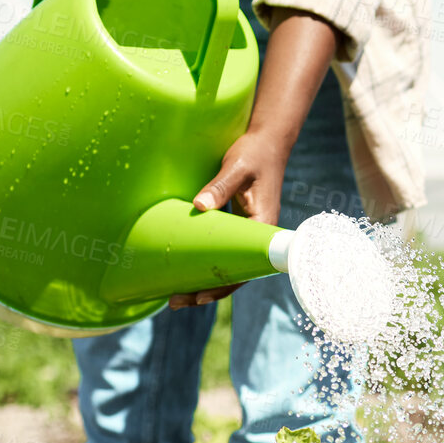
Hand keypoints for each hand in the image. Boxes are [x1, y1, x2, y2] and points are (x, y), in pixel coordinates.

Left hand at [167, 130, 293, 307]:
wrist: (269, 140)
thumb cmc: (255, 153)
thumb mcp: (237, 168)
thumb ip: (219, 187)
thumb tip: (198, 207)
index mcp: (263, 227)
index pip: (244, 267)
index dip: (222, 285)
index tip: (199, 296)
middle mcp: (258, 235)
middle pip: (234, 273)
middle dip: (205, 290)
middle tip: (174, 302)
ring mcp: (249, 231)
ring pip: (228, 263)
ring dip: (203, 278)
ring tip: (175, 293)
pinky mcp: (240, 224)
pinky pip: (224, 249)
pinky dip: (206, 259)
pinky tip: (186, 265)